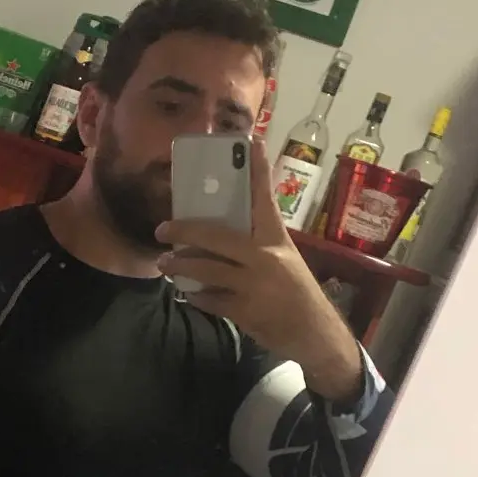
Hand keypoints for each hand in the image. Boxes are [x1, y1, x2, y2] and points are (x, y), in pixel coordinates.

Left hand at [156, 138, 363, 401]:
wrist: (314, 333)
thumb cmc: (296, 292)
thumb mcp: (285, 260)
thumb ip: (258, 244)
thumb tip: (220, 233)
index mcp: (276, 239)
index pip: (266, 199)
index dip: (258, 171)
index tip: (252, 144)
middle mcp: (265, 257)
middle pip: (216, 237)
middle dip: (185, 232)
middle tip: (163, 229)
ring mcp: (254, 285)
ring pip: (206, 270)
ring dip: (180, 267)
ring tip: (165, 265)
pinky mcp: (245, 310)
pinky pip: (210, 300)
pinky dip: (197, 296)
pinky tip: (189, 294)